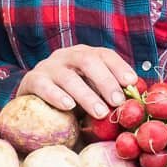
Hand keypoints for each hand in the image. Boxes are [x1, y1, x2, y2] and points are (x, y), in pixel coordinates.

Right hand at [16, 44, 138, 119]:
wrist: (33, 103)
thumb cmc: (70, 100)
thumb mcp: (91, 95)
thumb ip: (108, 98)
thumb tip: (134, 108)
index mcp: (84, 55)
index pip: (104, 54)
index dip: (119, 66)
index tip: (131, 82)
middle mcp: (67, 56)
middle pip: (88, 61)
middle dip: (105, 81)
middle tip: (118, 101)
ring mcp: (48, 67)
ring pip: (68, 77)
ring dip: (86, 95)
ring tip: (100, 112)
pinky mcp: (31, 80)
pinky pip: (43, 86)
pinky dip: (56, 95)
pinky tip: (68, 106)